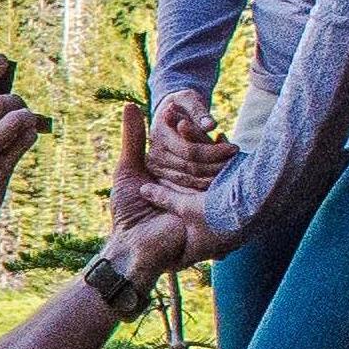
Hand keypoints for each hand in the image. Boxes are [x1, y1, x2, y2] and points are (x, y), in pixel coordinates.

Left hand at [112, 104, 219, 273]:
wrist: (131, 244)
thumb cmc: (127, 211)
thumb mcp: (129, 170)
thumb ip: (134, 140)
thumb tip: (130, 104)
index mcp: (177, 183)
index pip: (190, 156)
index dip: (193, 138)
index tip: (192, 118)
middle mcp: (192, 194)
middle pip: (204, 164)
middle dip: (204, 145)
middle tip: (209, 126)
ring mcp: (204, 205)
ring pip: (213, 173)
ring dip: (212, 154)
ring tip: (218, 134)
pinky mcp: (211, 213)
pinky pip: (216, 186)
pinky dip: (216, 169)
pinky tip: (221, 149)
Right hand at [145, 88, 230, 191]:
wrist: (170, 112)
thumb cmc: (182, 103)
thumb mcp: (188, 99)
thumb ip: (198, 111)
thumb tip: (210, 126)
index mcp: (159, 135)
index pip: (189, 151)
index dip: (214, 152)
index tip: (234, 147)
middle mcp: (155, 155)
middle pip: (191, 168)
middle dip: (217, 166)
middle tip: (236, 161)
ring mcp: (158, 169)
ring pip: (190, 181)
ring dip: (214, 176)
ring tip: (231, 166)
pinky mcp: (164, 178)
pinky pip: (188, 186)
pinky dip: (206, 182)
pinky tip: (221, 173)